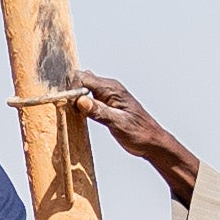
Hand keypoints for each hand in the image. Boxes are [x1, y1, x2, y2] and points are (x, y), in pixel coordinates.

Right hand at [65, 67, 196, 202]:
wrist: (152, 141)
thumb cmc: (139, 133)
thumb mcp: (118, 124)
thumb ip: (100, 112)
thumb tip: (81, 101)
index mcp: (112, 89)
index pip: (83, 78)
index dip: (71, 88)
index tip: (67, 103)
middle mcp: (109, 87)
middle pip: (81, 78)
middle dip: (70, 89)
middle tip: (67, 107)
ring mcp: (107, 94)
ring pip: (83, 86)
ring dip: (74, 95)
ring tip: (72, 111)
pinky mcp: (106, 102)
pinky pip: (88, 95)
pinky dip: (80, 102)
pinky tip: (79, 114)